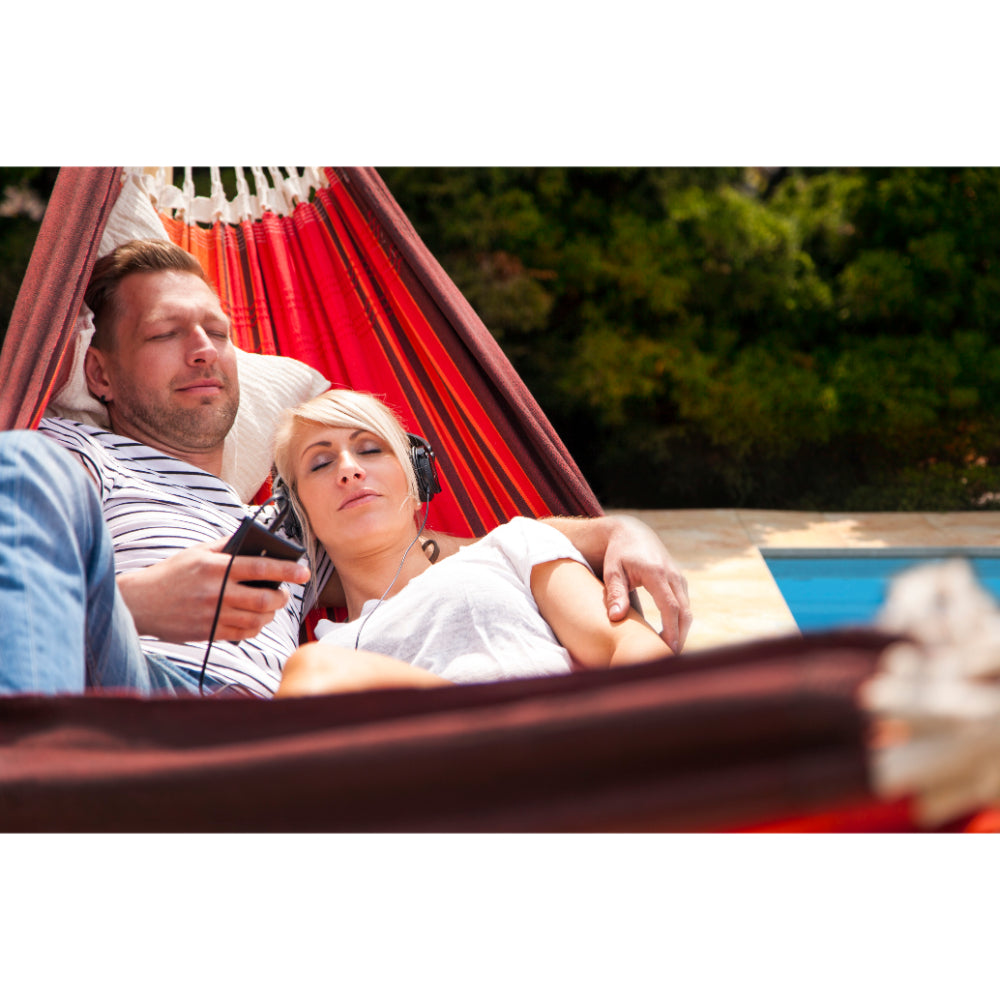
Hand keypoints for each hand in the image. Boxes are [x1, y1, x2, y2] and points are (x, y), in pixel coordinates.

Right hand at [117, 537, 310, 643]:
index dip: (288, 570)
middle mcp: (216, 591)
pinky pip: (243, 634)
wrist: (140, 603)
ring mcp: (213, 614)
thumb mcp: (197, 552)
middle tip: (283, 594)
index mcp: (216, 567)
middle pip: (264, 598)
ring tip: (270, 606)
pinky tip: (256, 620)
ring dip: (270, 614)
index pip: (262, 567)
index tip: (304, 572)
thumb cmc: (171, 573)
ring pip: (257, 619)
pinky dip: (256, 628)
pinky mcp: (209, 632)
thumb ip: (227, 546)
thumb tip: (256, 541)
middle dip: (281, 597)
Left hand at [602, 515, 691, 652]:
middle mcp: (673, 575)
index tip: (667, 649)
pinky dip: (679, 623)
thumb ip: (615, 594)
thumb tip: (615, 618)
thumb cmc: (618, 554)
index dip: (670, 630)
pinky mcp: (680, 581)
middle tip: (669, 660)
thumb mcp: (612, 571)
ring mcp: (679, 578)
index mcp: (657, 573)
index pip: (670, 607)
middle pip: (684, 612)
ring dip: (680, 632)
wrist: (632, 533)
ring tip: (668, 653)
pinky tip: (669, 637)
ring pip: (687, 611)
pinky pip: (684, 606)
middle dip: (679, 637)